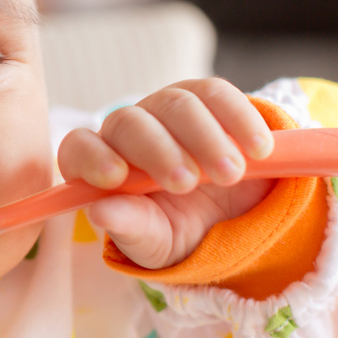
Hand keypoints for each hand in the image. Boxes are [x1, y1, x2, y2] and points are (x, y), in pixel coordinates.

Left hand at [56, 78, 275, 268]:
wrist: (234, 219)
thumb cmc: (180, 232)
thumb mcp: (158, 243)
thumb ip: (131, 229)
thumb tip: (99, 213)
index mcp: (102, 167)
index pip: (79, 148)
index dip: (92, 156)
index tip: (116, 177)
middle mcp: (128, 131)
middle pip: (130, 123)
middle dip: (159, 151)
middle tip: (188, 183)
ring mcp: (166, 109)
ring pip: (176, 104)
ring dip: (205, 138)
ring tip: (231, 173)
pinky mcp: (206, 98)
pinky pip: (217, 94)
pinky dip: (239, 119)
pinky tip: (258, 149)